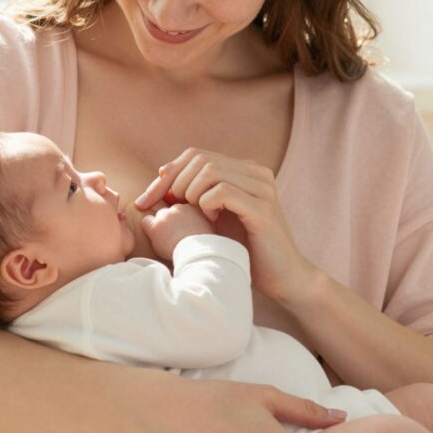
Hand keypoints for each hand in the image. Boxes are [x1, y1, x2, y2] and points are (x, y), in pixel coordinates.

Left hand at [135, 149, 322, 306]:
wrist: (283, 278)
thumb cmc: (246, 250)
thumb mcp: (216, 217)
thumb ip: (196, 194)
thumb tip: (162, 175)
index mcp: (245, 170)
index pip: (196, 154)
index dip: (168, 172)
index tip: (148, 198)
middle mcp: (257, 173)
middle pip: (201, 158)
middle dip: (174, 183)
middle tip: (169, 209)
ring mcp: (262, 189)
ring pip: (211, 171)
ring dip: (191, 192)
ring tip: (194, 215)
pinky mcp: (263, 209)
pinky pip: (224, 191)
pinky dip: (207, 203)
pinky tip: (209, 221)